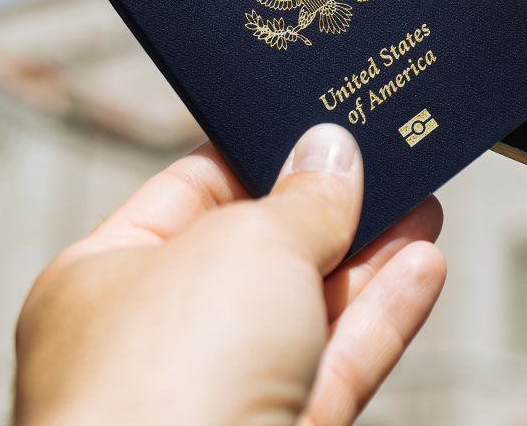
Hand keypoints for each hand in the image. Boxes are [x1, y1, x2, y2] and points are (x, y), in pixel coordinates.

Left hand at [15, 124, 446, 425]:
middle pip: (259, 255)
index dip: (258, 156)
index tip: (317, 129)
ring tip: (421, 207)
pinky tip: (423, 266)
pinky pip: (338, 364)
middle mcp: (156, 341)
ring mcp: (218, 396)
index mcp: (104, 277)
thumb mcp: (244, 245)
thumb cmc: (160, 384)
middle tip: (386, 162)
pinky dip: (382, 316)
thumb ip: (301, 199)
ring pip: (308, 313)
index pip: (189, 194)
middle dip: (328, 209)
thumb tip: (333, 155)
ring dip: (370, 259)